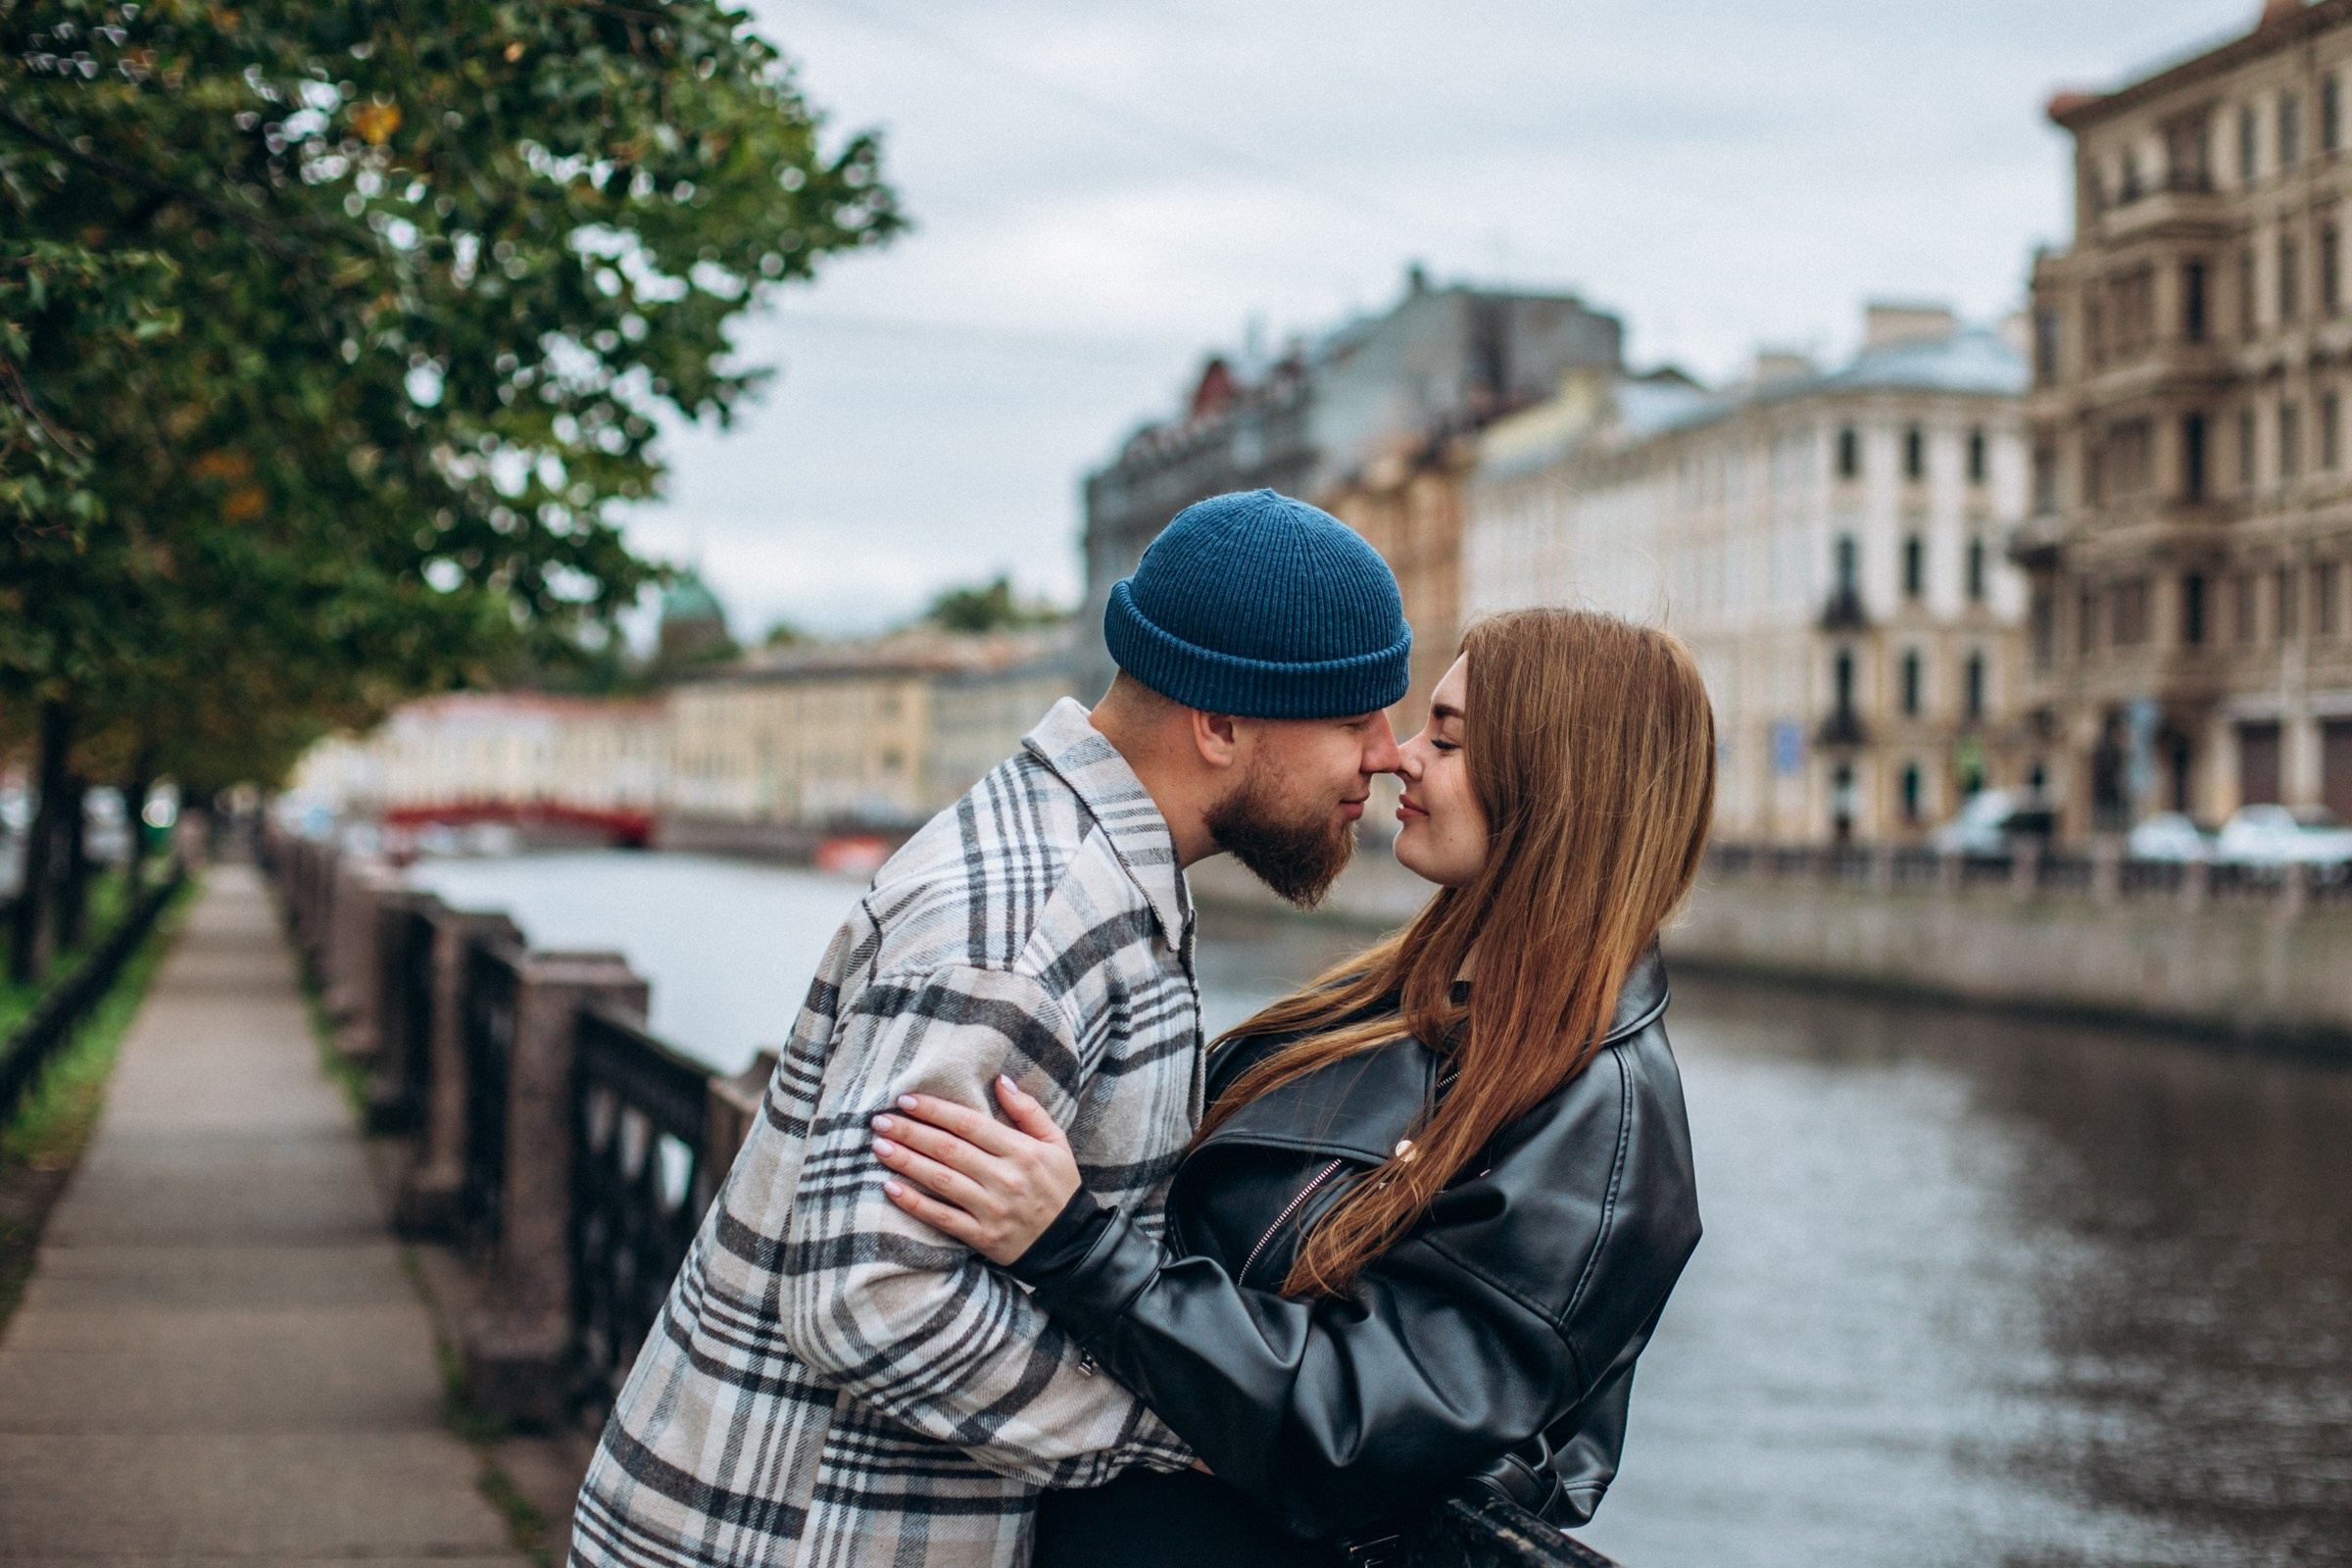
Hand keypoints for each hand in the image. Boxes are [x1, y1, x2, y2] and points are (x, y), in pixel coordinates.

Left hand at [873, 1075, 1081, 1264]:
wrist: (1072, 1244)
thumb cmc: (1059, 1187)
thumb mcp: (1056, 1143)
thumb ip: (1029, 1111)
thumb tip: (1001, 1081)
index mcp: (1022, 1151)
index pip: (969, 1124)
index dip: (935, 1110)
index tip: (906, 1100)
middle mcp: (1005, 1178)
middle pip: (948, 1149)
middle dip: (910, 1132)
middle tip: (880, 1120)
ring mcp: (992, 1209)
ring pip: (941, 1180)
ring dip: (906, 1162)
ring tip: (879, 1147)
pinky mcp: (982, 1236)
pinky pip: (942, 1218)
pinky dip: (914, 1203)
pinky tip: (891, 1188)